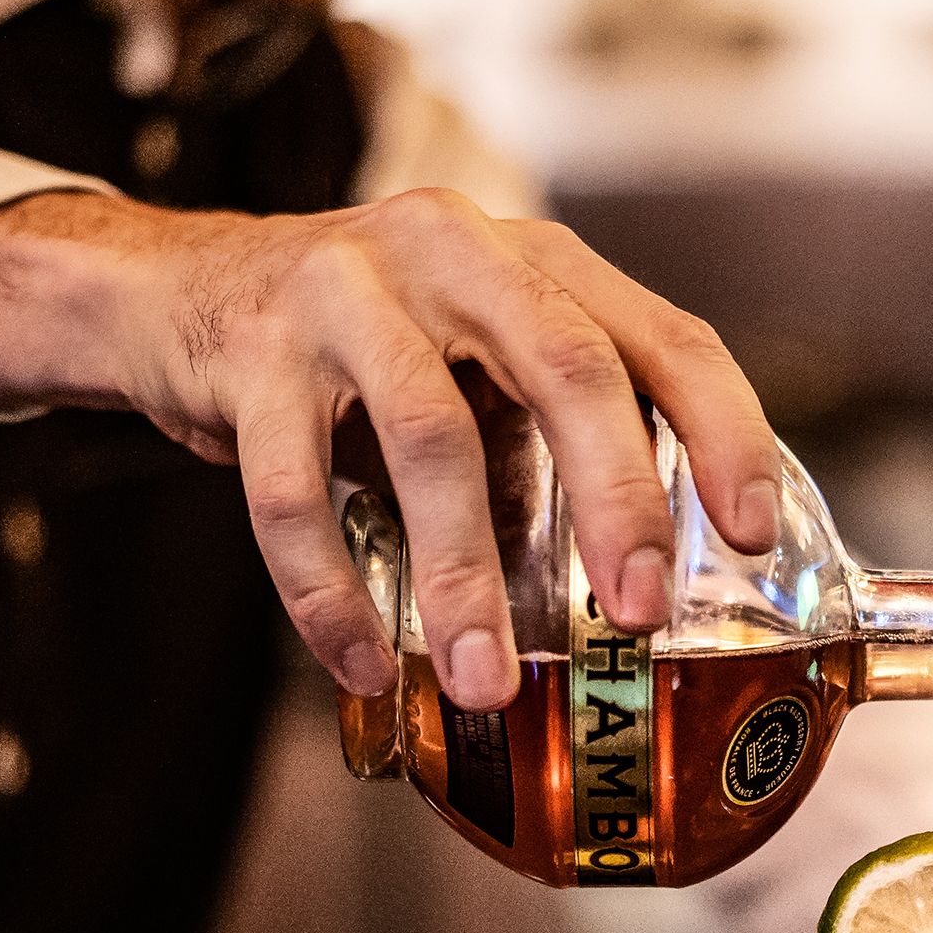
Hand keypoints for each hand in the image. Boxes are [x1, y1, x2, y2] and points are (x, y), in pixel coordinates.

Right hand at [0, 189, 782, 709]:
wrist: (178, 289)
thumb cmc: (365, 349)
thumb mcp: (477, 363)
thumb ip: (554, 438)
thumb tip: (656, 587)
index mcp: (534, 260)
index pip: (663, 336)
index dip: (724, 432)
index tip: (754, 533)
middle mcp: (451, 252)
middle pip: (564, 365)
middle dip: (616, 497)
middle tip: (641, 611)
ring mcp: (345, 291)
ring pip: (428, 437)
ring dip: (464, 575)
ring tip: (486, 681)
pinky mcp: (250, 353)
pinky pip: (292, 492)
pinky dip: (329, 594)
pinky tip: (362, 666)